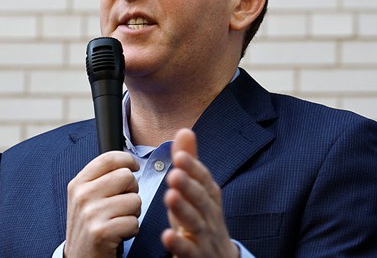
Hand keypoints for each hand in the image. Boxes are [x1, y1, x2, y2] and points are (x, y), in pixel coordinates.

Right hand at [65, 151, 140, 257]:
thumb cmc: (88, 227)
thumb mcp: (84, 199)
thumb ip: (100, 179)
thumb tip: (127, 162)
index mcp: (78, 184)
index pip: (108, 158)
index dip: (127, 160)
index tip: (134, 167)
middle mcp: (82, 196)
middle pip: (126, 177)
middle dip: (132, 191)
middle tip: (123, 205)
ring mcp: (91, 214)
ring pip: (135, 200)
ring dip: (133, 213)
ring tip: (119, 221)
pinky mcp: (102, 232)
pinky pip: (134, 222)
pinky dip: (131, 230)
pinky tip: (119, 234)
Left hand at [161, 129, 238, 257]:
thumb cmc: (203, 220)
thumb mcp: (197, 191)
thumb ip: (190, 164)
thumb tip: (184, 130)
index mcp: (209, 198)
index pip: (204, 180)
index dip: (194, 169)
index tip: (181, 155)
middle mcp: (209, 215)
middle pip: (201, 200)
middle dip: (189, 186)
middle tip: (175, 173)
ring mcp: (204, 237)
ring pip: (196, 223)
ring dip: (184, 210)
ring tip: (170, 196)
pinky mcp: (196, 256)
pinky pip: (189, 251)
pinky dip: (179, 244)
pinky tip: (167, 236)